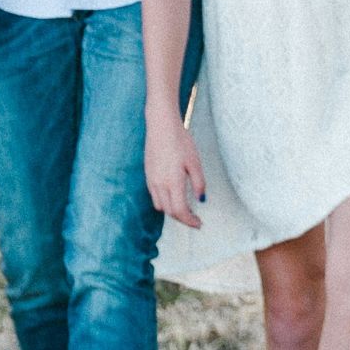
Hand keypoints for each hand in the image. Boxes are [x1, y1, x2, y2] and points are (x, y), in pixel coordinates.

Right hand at [145, 113, 205, 228]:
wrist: (161, 126)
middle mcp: (160, 184)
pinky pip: (155, 196)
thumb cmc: (180, 141)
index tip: (199, 223)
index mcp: (173, 182)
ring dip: (172, 211)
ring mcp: (152, 180)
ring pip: (160, 206)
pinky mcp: (148, 175)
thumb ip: (199, 183)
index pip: (180, 211)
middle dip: (183, 218)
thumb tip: (202, 200)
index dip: (190, 221)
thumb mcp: (195, 162)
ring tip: (185, 207)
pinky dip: (164, 202)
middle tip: (194, 218)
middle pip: (170, 212)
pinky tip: (173, 195)